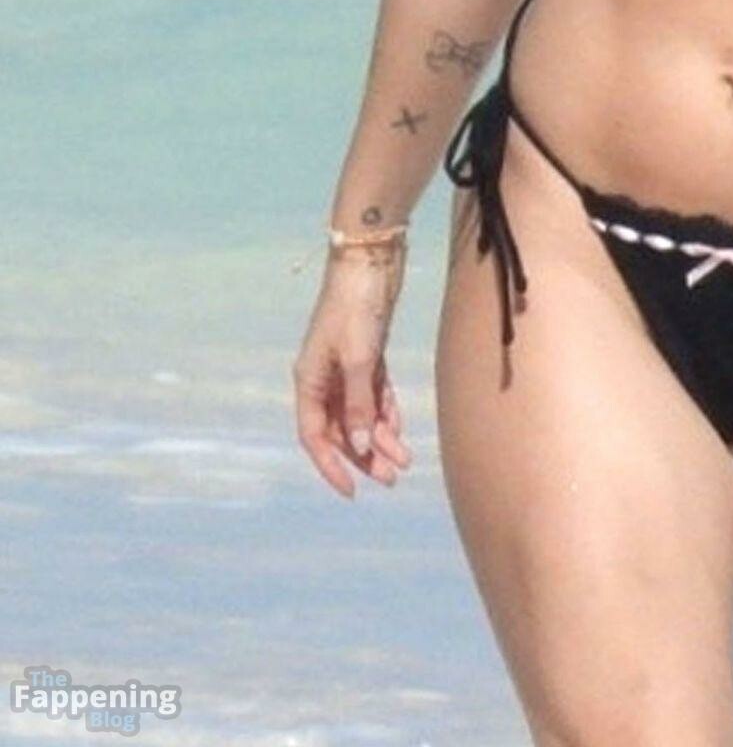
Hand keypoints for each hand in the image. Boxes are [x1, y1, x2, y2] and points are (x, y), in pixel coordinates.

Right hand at [292, 253, 412, 497]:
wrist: (372, 259)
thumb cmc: (357, 306)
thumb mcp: (359, 358)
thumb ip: (360, 403)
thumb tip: (362, 445)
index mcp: (309, 379)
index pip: (314, 435)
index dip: (331, 466)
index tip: (351, 492)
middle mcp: (324, 377)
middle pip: (341, 429)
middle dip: (364, 456)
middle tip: (390, 479)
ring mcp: (345, 366)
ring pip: (361, 414)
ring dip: (381, 438)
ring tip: (404, 461)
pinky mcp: (367, 355)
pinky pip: (374, 396)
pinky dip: (387, 413)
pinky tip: (401, 431)